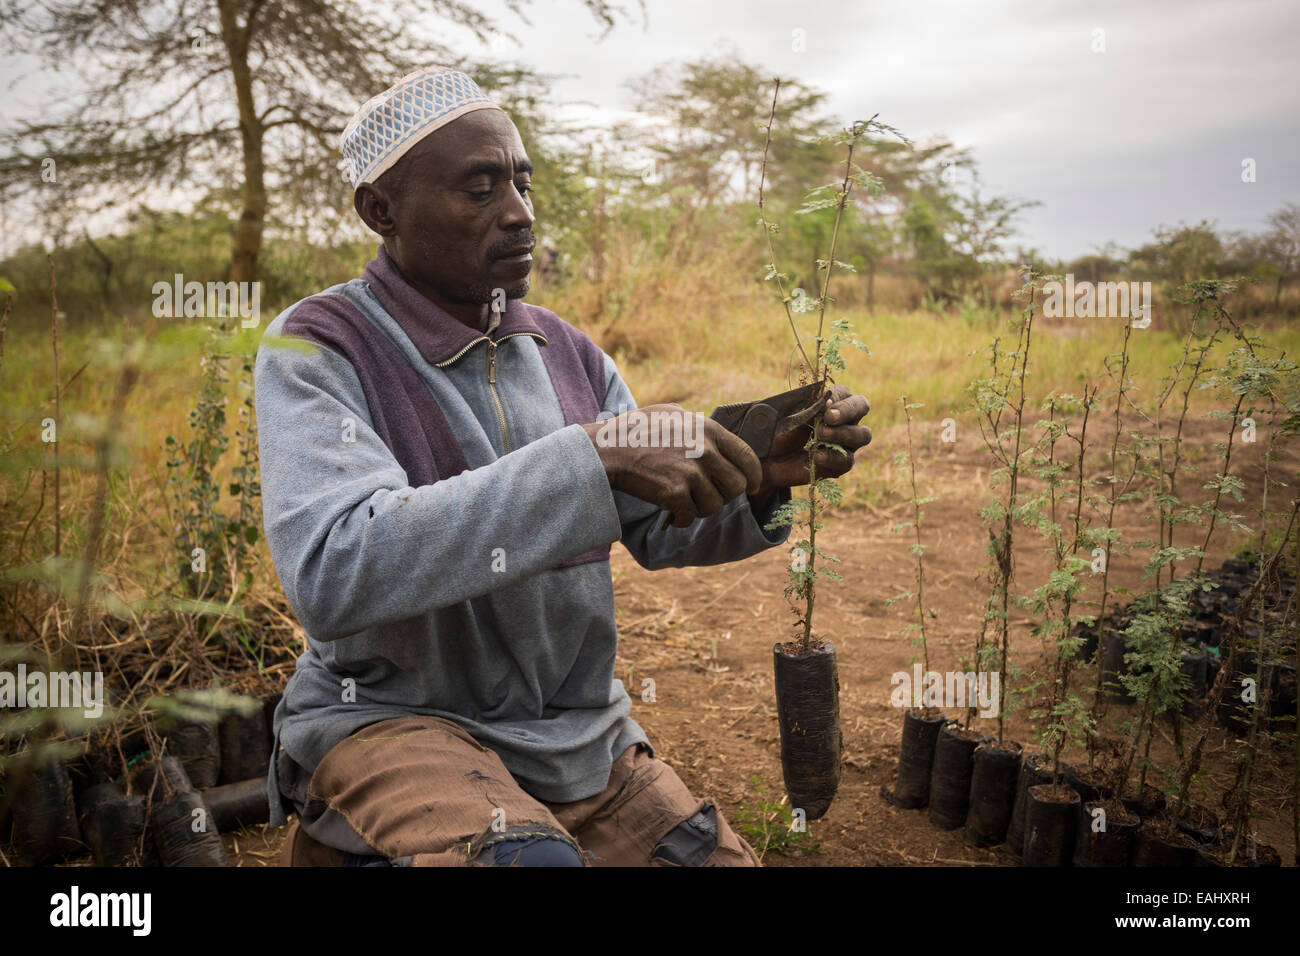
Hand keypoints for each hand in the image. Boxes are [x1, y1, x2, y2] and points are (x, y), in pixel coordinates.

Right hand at [582, 404, 763, 527]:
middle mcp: (705, 450)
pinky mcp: (674, 493)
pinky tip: (670, 511)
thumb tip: (719, 438)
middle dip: (724, 496)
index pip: (748, 458)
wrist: (607, 449)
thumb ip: (699, 426)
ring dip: (700, 508)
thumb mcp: (673, 414)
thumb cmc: (636, 430)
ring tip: (684, 500)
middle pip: (736, 486)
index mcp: (708, 429)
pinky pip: (691, 517)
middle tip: (706, 495)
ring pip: (715, 505)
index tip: (750, 487)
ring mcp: (690, 472)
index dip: (753, 477)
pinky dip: (681, 519)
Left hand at [748, 385, 871, 508]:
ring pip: (862, 435)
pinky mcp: (840, 464)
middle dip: (847, 411)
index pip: (845, 393)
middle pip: (861, 407)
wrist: (768, 458)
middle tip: (829, 417)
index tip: (824, 403)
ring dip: (843, 433)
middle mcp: (845, 420)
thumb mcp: (788, 415)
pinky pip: (846, 461)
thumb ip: (806, 409)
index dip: (837, 396)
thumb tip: (822, 405)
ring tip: (821, 434)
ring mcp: (846, 442)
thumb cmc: (780, 430)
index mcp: (832, 402)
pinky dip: (833, 457)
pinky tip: (818, 456)